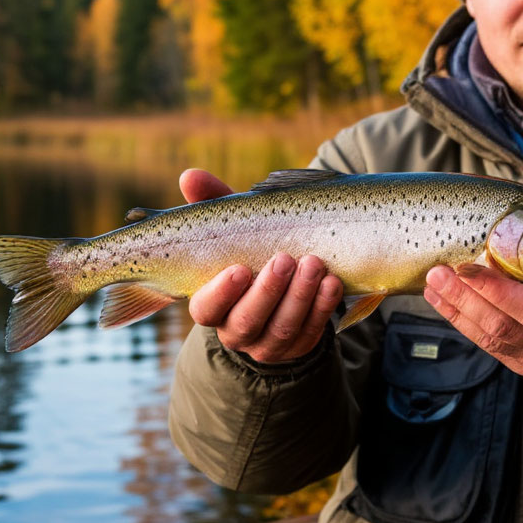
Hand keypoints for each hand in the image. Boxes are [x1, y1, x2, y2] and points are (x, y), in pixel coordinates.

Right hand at [179, 168, 344, 362]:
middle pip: (248, 321)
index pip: (206, 308)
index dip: (221, 292)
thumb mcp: (233, 227)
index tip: (240, 269)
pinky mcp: (299, 345)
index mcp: (211, 304)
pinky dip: (323, 307)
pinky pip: (312, 332)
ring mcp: (269, 342)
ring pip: (283, 329)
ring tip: (315, 263)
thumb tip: (188, 176)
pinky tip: (333, 282)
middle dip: (268, 291)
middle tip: (285, 258)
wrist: (282, 285)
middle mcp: (236, 329)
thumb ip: (212, 203)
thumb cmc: (249, 249)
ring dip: (300, 296)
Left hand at [423, 263, 522, 377]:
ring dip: (456, 308)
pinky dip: (461, 321)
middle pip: (503, 326)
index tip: (466, 266)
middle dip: (465, 298)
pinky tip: (442, 302)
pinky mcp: (521, 367)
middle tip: (438, 272)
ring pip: (490, 337)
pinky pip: (487, 345)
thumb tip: (506, 222)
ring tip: (433, 283)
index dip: (495, 291)